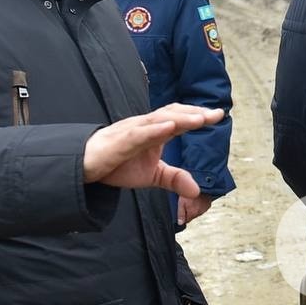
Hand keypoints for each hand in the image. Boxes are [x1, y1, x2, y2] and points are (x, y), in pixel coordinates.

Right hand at [83, 104, 223, 198]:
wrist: (86, 167)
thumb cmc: (118, 165)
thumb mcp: (152, 175)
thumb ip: (174, 179)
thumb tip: (197, 191)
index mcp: (156, 132)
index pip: (180, 119)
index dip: (199, 116)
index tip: (219, 115)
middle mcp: (147, 126)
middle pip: (174, 114)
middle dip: (195, 113)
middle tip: (216, 114)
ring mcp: (133, 131)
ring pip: (159, 120)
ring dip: (181, 118)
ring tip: (201, 119)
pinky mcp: (120, 140)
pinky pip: (140, 132)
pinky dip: (155, 129)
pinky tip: (169, 127)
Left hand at [178, 193, 213, 225]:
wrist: (202, 185)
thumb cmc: (189, 193)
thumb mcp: (181, 202)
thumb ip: (181, 214)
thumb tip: (180, 223)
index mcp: (192, 214)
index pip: (187, 220)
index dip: (184, 216)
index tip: (182, 209)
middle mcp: (199, 213)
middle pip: (193, 216)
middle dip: (190, 211)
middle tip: (187, 202)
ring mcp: (205, 209)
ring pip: (198, 212)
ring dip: (196, 208)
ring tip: (193, 200)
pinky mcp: (209, 205)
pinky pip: (203, 207)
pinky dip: (201, 205)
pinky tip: (198, 199)